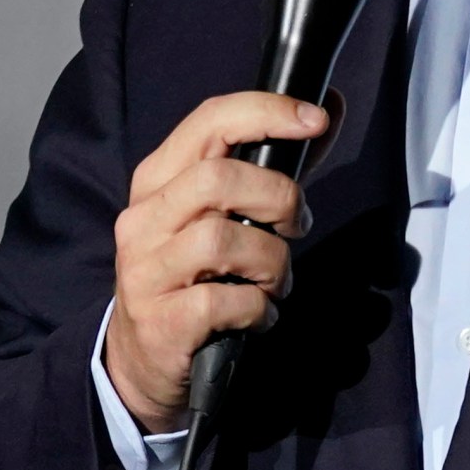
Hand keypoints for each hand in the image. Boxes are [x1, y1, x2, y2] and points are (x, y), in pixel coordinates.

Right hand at [102, 93, 331, 432]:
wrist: (143, 358)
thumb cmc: (198, 274)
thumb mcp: (227, 214)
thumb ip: (276, 166)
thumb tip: (325, 111)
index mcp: (159, 180)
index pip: (209, 121)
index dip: (267, 111)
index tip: (316, 120)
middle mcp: (144, 218)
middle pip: (219, 179)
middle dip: (280, 199)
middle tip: (295, 227)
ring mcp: (146, 270)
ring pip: (224, 240)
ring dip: (272, 262)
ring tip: (273, 281)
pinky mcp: (161, 320)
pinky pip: (227, 301)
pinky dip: (259, 308)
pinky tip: (257, 315)